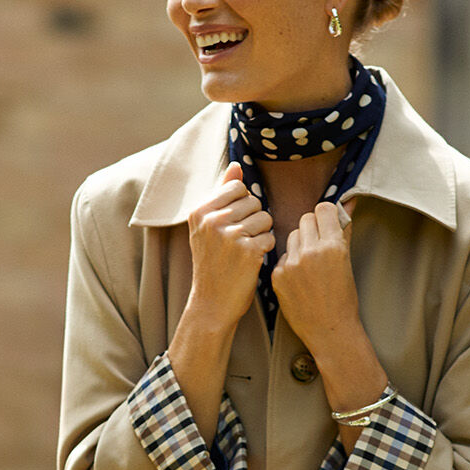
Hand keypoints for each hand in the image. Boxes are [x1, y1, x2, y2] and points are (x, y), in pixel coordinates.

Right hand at [185, 162, 274, 333]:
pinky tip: (250, 262)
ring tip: (245, 251)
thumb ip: (223, 194)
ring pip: (265, 218)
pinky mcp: (248, 251)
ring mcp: (230, 236)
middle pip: (254, 201)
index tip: (233, 225)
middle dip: (253, 220)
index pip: (238, 188)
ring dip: (261, 234)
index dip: (243, 205)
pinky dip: (265, 250)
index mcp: (200, 211)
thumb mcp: (208, 228)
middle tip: (238, 243)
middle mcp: (213, 220)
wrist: (211, 304)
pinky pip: (270, 237)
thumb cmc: (213, 264)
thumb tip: (236, 165)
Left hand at [270, 199, 360, 355]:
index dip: (326, 217)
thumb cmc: (343, 298)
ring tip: (309, 265)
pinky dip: (290, 263)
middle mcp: (311, 252)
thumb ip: (344, 231)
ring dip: (300, 243)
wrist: (329, 331)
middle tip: (319, 247)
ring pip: (292, 235)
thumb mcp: (347, 262)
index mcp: (333, 246)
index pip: (323, 209)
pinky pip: (282, 255)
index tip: (327, 226)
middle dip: (312, 229)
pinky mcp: (277, 275)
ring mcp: (292, 264)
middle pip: (306, 218)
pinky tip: (299, 279)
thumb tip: (349, 203)